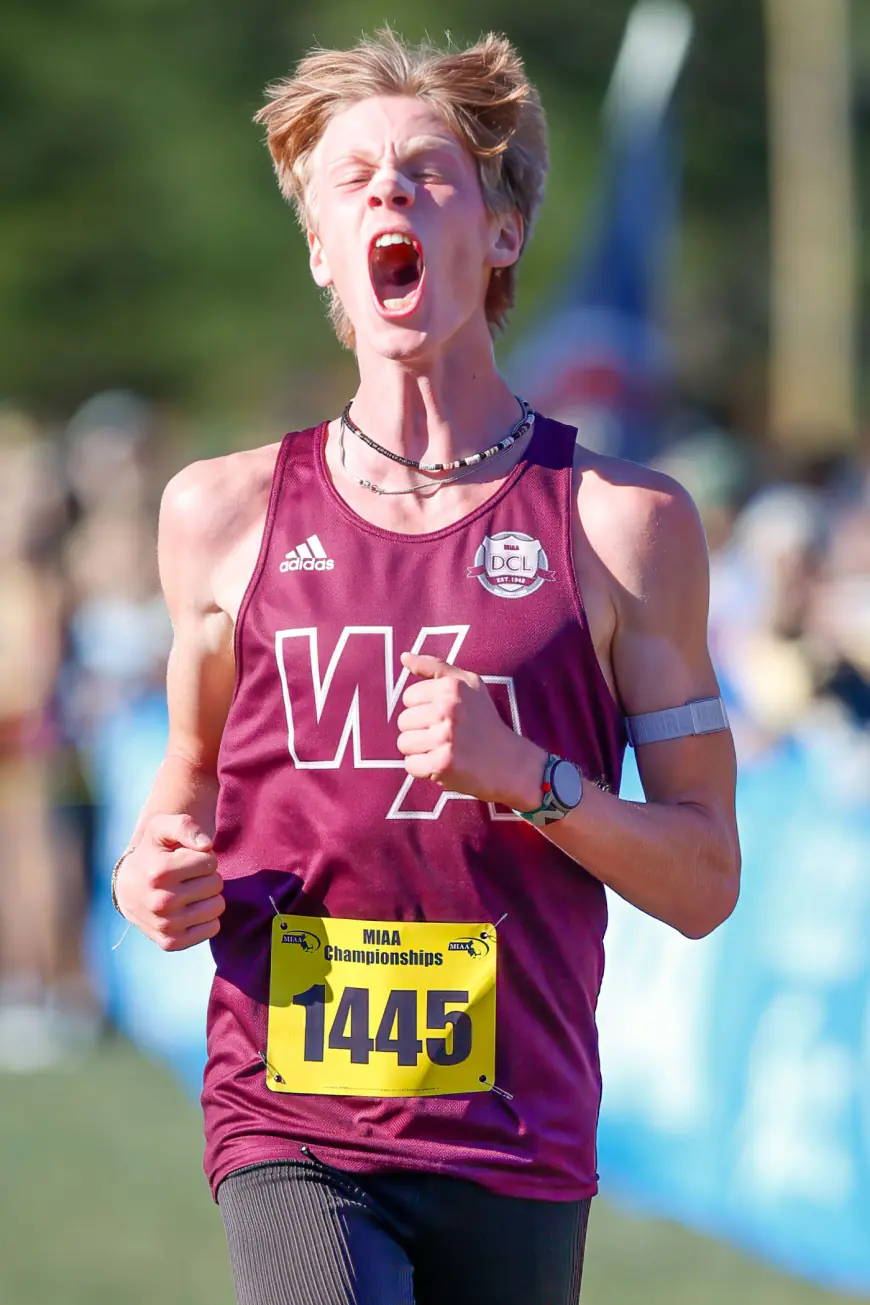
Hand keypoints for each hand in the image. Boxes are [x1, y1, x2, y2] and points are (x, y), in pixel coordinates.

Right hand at [115, 815, 224, 950]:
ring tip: (190, 891)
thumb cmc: (152, 853)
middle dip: (207, 876)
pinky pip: (213, 928)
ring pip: (217, 906)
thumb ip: (185, 826)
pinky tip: (190, 909)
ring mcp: (166, 925)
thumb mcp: (162, 829)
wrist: (129, 890)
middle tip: (189, 876)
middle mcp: (161, 901)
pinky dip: (207, 918)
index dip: (203, 858)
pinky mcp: (171, 942)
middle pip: (216, 884)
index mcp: (159, 872)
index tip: (186, 859)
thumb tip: (206, 844)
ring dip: (208, 897)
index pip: (210, 862)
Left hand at [397, 652, 545, 809]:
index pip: (408, 697)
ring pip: (403, 743)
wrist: (509, 762)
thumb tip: (404, 657)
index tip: (444, 716)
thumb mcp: (467, 684)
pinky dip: (423, 769)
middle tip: (446, 735)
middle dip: (420, 730)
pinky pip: (410, 765)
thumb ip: (434, 667)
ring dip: (420, 750)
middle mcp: (448, 709)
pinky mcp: (442, 764)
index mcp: (451, 687)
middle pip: (403, 721)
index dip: (423, 709)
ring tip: (444, 749)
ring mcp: (445, 737)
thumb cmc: (484, 720)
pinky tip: (443, 765)